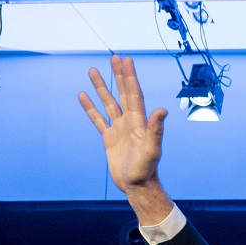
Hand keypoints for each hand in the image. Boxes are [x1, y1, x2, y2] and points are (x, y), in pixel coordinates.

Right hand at [79, 55, 166, 194]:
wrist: (137, 186)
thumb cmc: (146, 170)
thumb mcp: (152, 149)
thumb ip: (156, 129)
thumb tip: (162, 110)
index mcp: (139, 122)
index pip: (134, 94)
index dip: (130, 77)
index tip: (126, 60)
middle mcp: (129, 122)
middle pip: (122, 93)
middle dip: (119, 76)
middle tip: (114, 58)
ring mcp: (119, 129)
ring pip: (108, 103)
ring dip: (101, 87)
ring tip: (93, 70)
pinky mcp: (109, 139)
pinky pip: (98, 119)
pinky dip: (90, 108)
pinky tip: (83, 96)